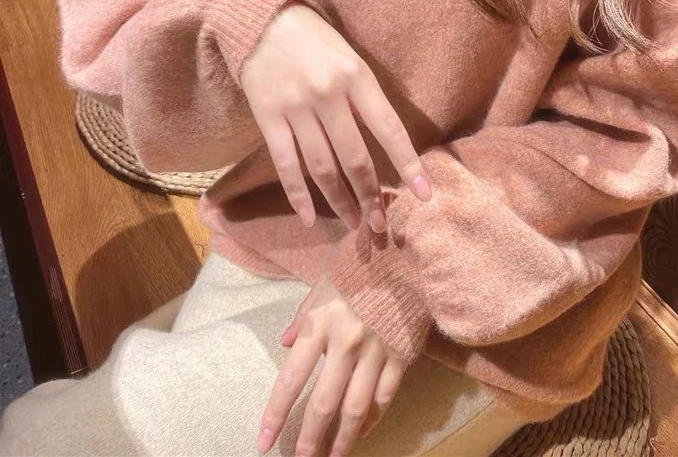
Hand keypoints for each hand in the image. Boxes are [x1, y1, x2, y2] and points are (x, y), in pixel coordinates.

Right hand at [241, 0, 431, 232]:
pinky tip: (309, 218)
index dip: (409, 164)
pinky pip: (286, 164)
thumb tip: (384, 144)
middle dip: (370, 195)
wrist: (261, 19)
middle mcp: (328, 94)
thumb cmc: (315, 40)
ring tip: (354, 224)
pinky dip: (297, 195)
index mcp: (357, 76)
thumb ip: (364, 97)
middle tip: (380, 223)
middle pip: (354, 156)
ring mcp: (296, 107)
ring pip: (322, 166)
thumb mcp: (350, 58)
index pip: (389, 128)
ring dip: (339, 200)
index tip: (424, 195)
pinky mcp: (268, 117)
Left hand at [256, 276, 406, 455]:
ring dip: (343, 439)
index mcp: (321, 322)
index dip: (276, 413)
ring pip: (356, 407)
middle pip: (324, 402)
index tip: (263, 442)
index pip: (292, 378)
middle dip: (310, 438)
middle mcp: (346, 342)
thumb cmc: (360, 259)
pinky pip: (385, 395)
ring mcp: (377, 350)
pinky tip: (362, 431)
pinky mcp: (402, 354)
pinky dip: (373, 418)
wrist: (407, 247)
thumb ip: (304, 313)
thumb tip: (284, 343)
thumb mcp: (324, 278)